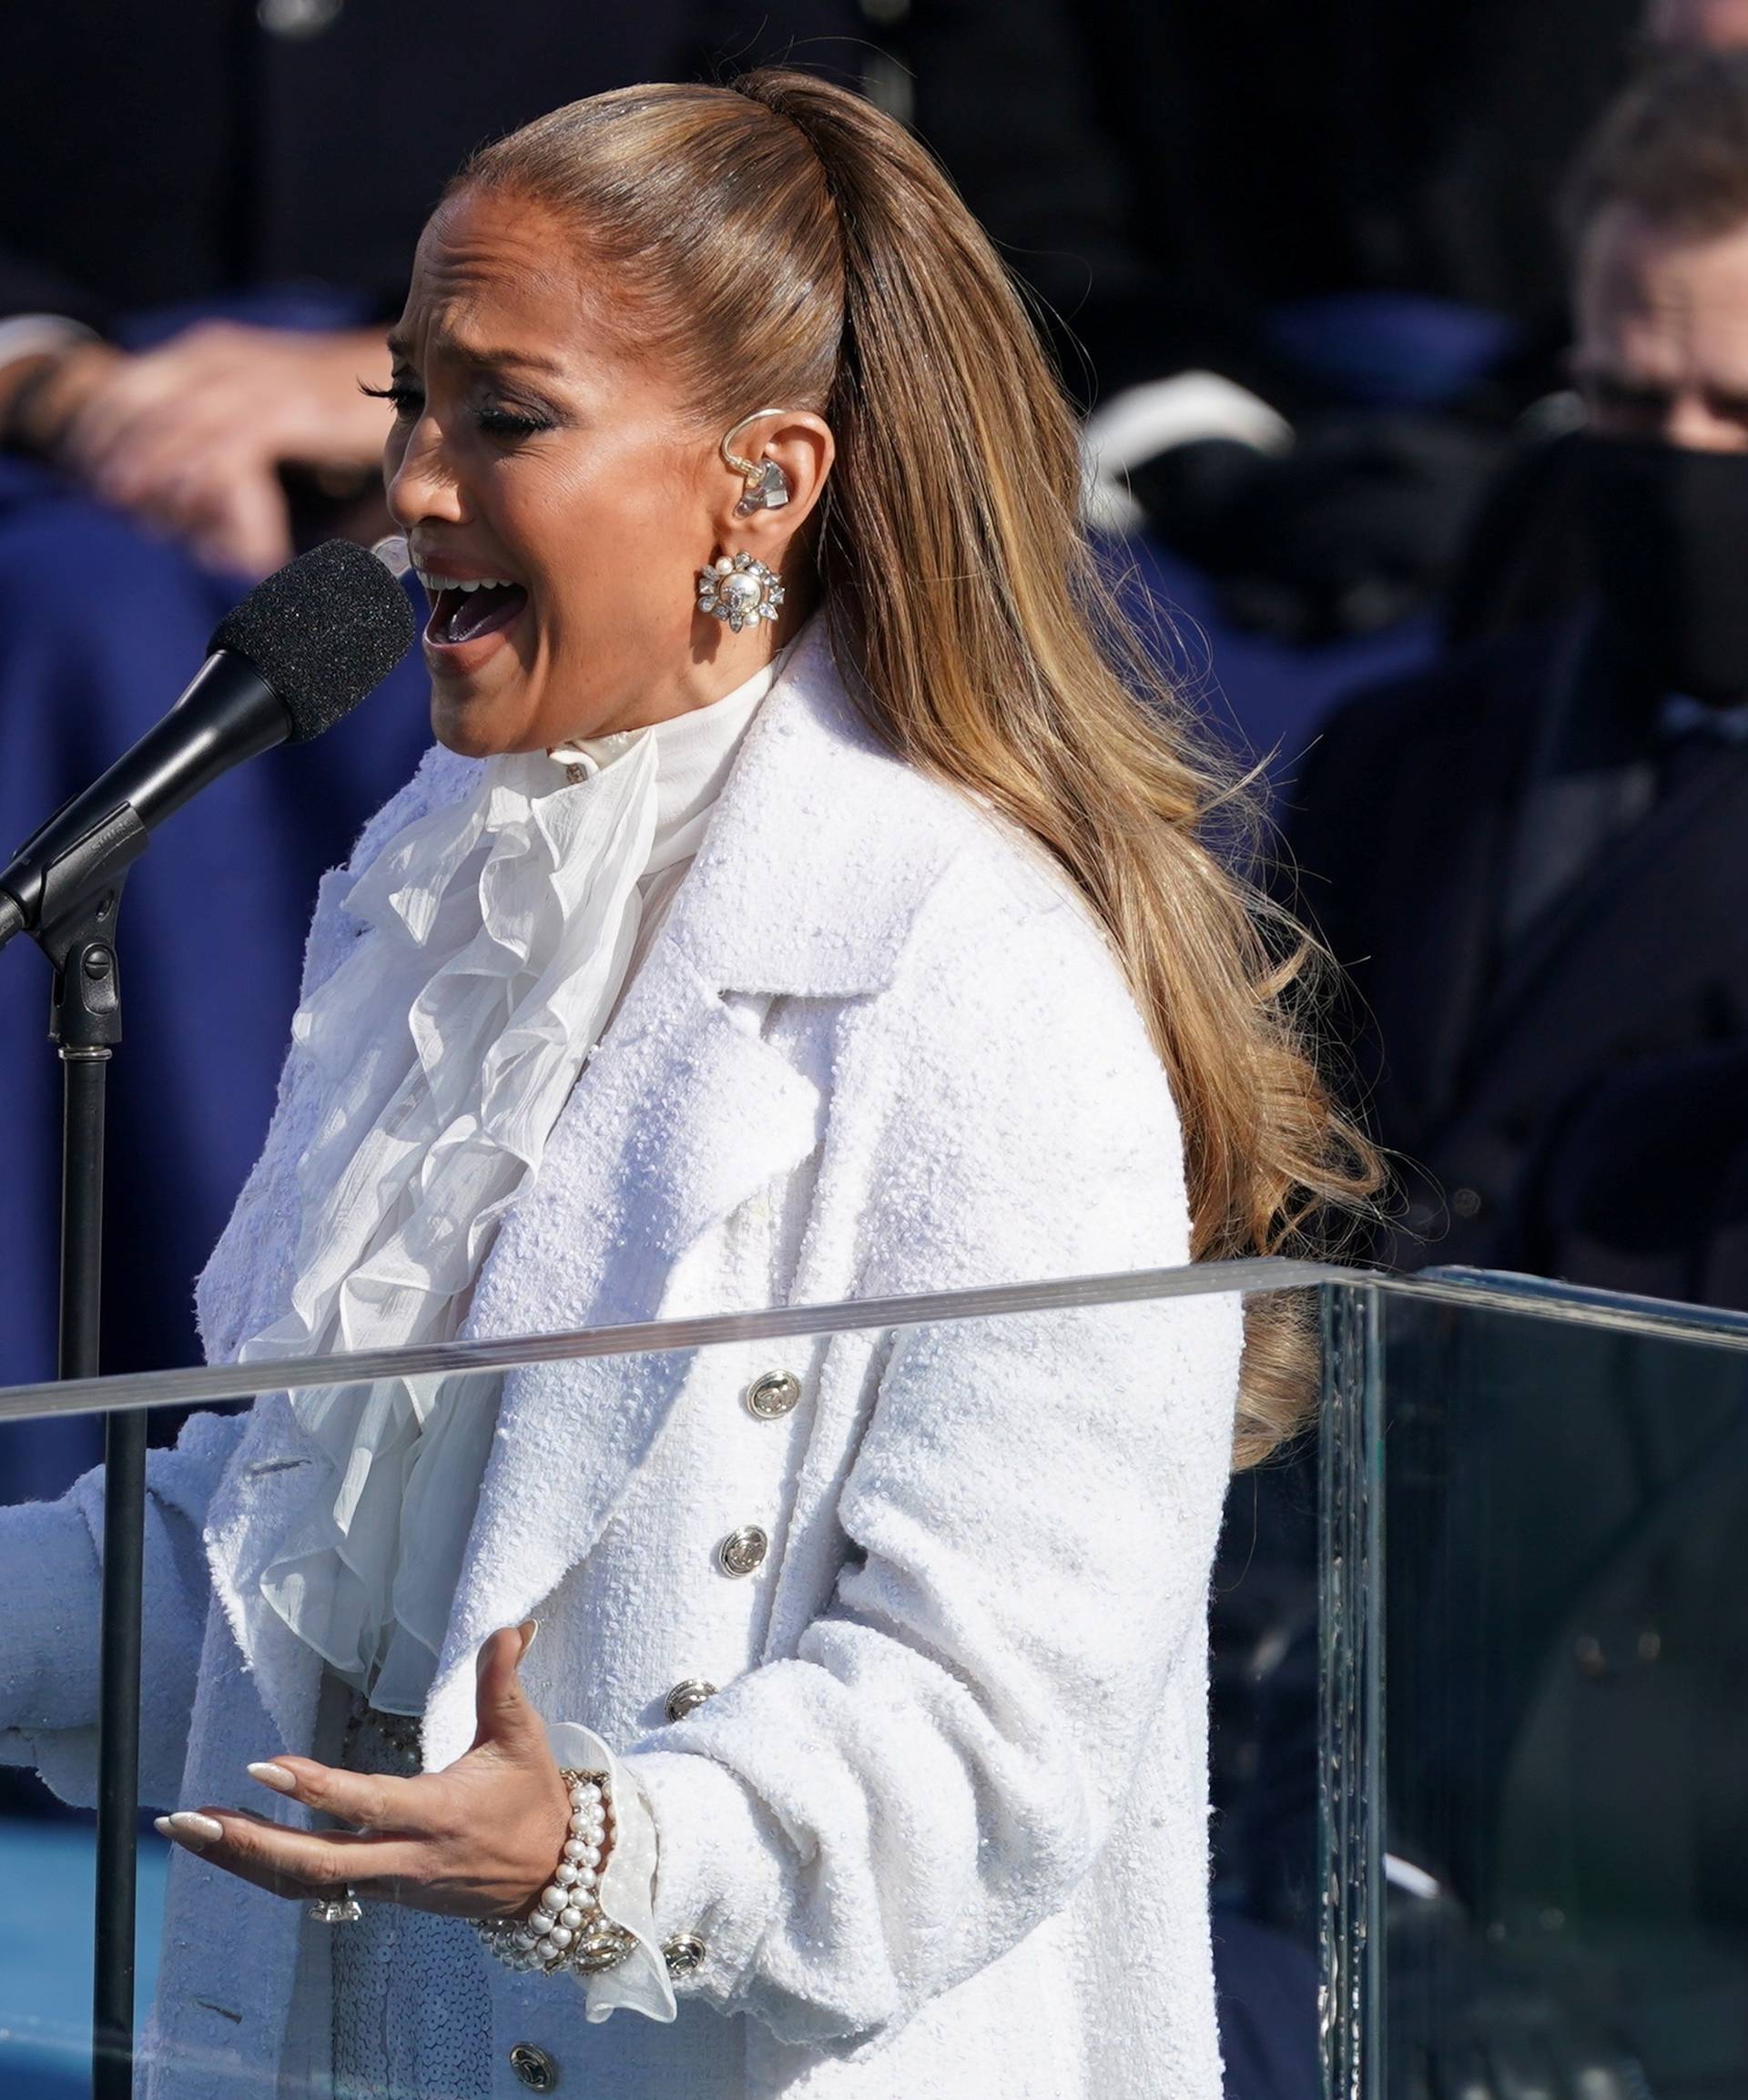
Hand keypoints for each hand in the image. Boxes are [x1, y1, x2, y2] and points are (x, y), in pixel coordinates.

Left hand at [56, 323, 392, 575]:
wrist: (419, 379)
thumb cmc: (344, 407)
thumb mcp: (271, 400)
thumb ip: (228, 420)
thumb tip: (189, 471)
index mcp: (216, 350)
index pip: (138, 380)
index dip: (106, 422)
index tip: (90, 468)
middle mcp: (230, 356)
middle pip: (150, 397)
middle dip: (119, 446)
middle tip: (101, 493)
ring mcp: (263, 379)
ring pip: (183, 420)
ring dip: (150, 464)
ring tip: (128, 503)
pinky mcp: (293, 410)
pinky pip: (231, 443)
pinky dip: (203, 475)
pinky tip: (185, 501)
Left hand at [154, 1624, 578, 1919]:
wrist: (550, 1878)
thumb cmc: (532, 1799)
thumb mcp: (523, 1738)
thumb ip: (504, 1682)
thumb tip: (512, 1625)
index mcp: (437, 1814)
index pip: (365, 1805)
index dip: (314, 1790)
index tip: (263, 1767)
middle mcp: (404, 1859)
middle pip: (314, 1864)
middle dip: (248, 1843)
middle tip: (190, 1817)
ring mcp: (387, 1885)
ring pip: (302, 1884)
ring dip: (241, 1859)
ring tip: (187, 1830)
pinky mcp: (378, 1895)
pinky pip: (312, 1889)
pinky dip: (265, 1871)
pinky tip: (227, 1850)